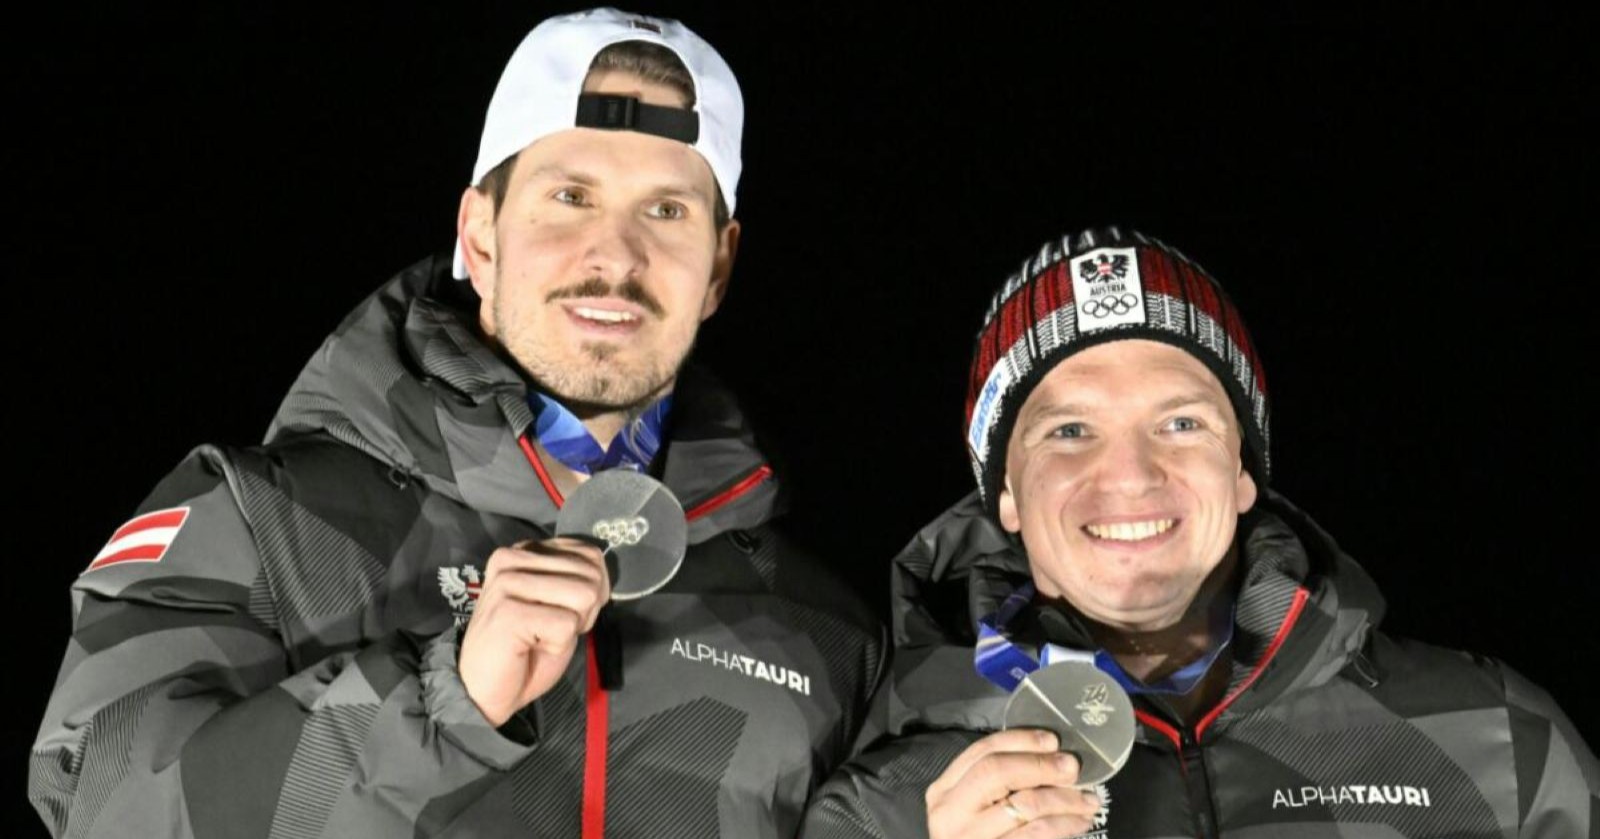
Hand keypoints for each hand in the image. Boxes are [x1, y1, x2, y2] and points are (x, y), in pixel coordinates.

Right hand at [457, 537, 609, 726]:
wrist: (484, 691)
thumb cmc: (524, 650)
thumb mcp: (558, 604)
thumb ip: (576, 579)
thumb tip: (600, 571)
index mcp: (524, 551)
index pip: (590, 555)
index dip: (592, 591)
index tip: (561, 611)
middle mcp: (512, 559)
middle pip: (591, 576)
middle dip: (583, 612)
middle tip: (549, 629)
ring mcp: (507, 583)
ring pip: (584, 596)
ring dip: (570, 627)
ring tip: (540, 636)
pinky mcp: (508, 612)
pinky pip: (567, 625)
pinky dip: (557, 645)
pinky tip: (530, 647)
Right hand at [925, 729, 1100, 838]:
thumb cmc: (977, 838)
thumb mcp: (972, 808)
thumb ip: (997, 784)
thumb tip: (1050, 756)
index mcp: (943, 792)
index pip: (980, 752)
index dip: (1020, 741)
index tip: (1052, 740)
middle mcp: (949, 814)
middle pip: (997, 772)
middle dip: (1040, 765)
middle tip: (1073, 768)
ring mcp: (970, 838)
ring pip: (1024, 805)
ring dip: (1064, 799)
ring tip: (1088, 800)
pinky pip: (1036, 834)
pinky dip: (1064, 824)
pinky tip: (1079, 821)